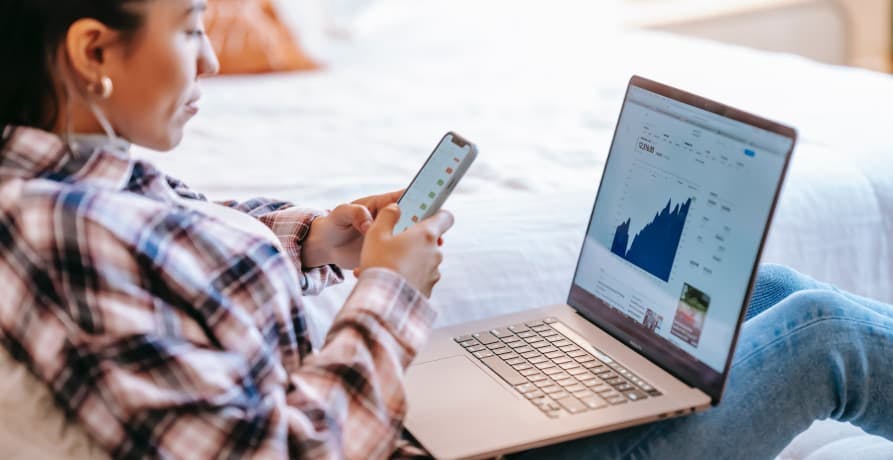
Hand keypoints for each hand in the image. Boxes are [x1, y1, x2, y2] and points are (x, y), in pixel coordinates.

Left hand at [302, 189, 443, 268]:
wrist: (326, 247)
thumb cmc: (333, 224)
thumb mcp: (341, 213)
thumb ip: (355, 213)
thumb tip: (369, 225)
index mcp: (381, 205)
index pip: (405, 197)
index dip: (421, 198)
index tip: (434, 203)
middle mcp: (390, 220)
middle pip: (415, 219)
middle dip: (427, 227)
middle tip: (436, 237)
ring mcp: (391, 237)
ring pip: (412, 239)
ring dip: (421, 246)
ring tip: (428, 255)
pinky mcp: (388, 253)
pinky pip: (401, 256)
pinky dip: (406, 262)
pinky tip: (409, 269)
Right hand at [356, 204, 453, 296]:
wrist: (383, 301)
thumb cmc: (380, 263)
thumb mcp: (376, 233)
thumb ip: (388, 215)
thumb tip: (396, 208)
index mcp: (426, 235)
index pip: (445, 217)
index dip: (437, 214)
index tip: (426, 215)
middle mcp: (435, 253)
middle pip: (429, 240)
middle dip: (412, 241)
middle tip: (392, 245)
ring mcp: (434, 273)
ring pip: (421, 261)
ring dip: (406, 261)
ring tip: (383, 267)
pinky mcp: (428, 289)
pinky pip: (418, 278)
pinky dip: (406, 277)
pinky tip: (387, 280)